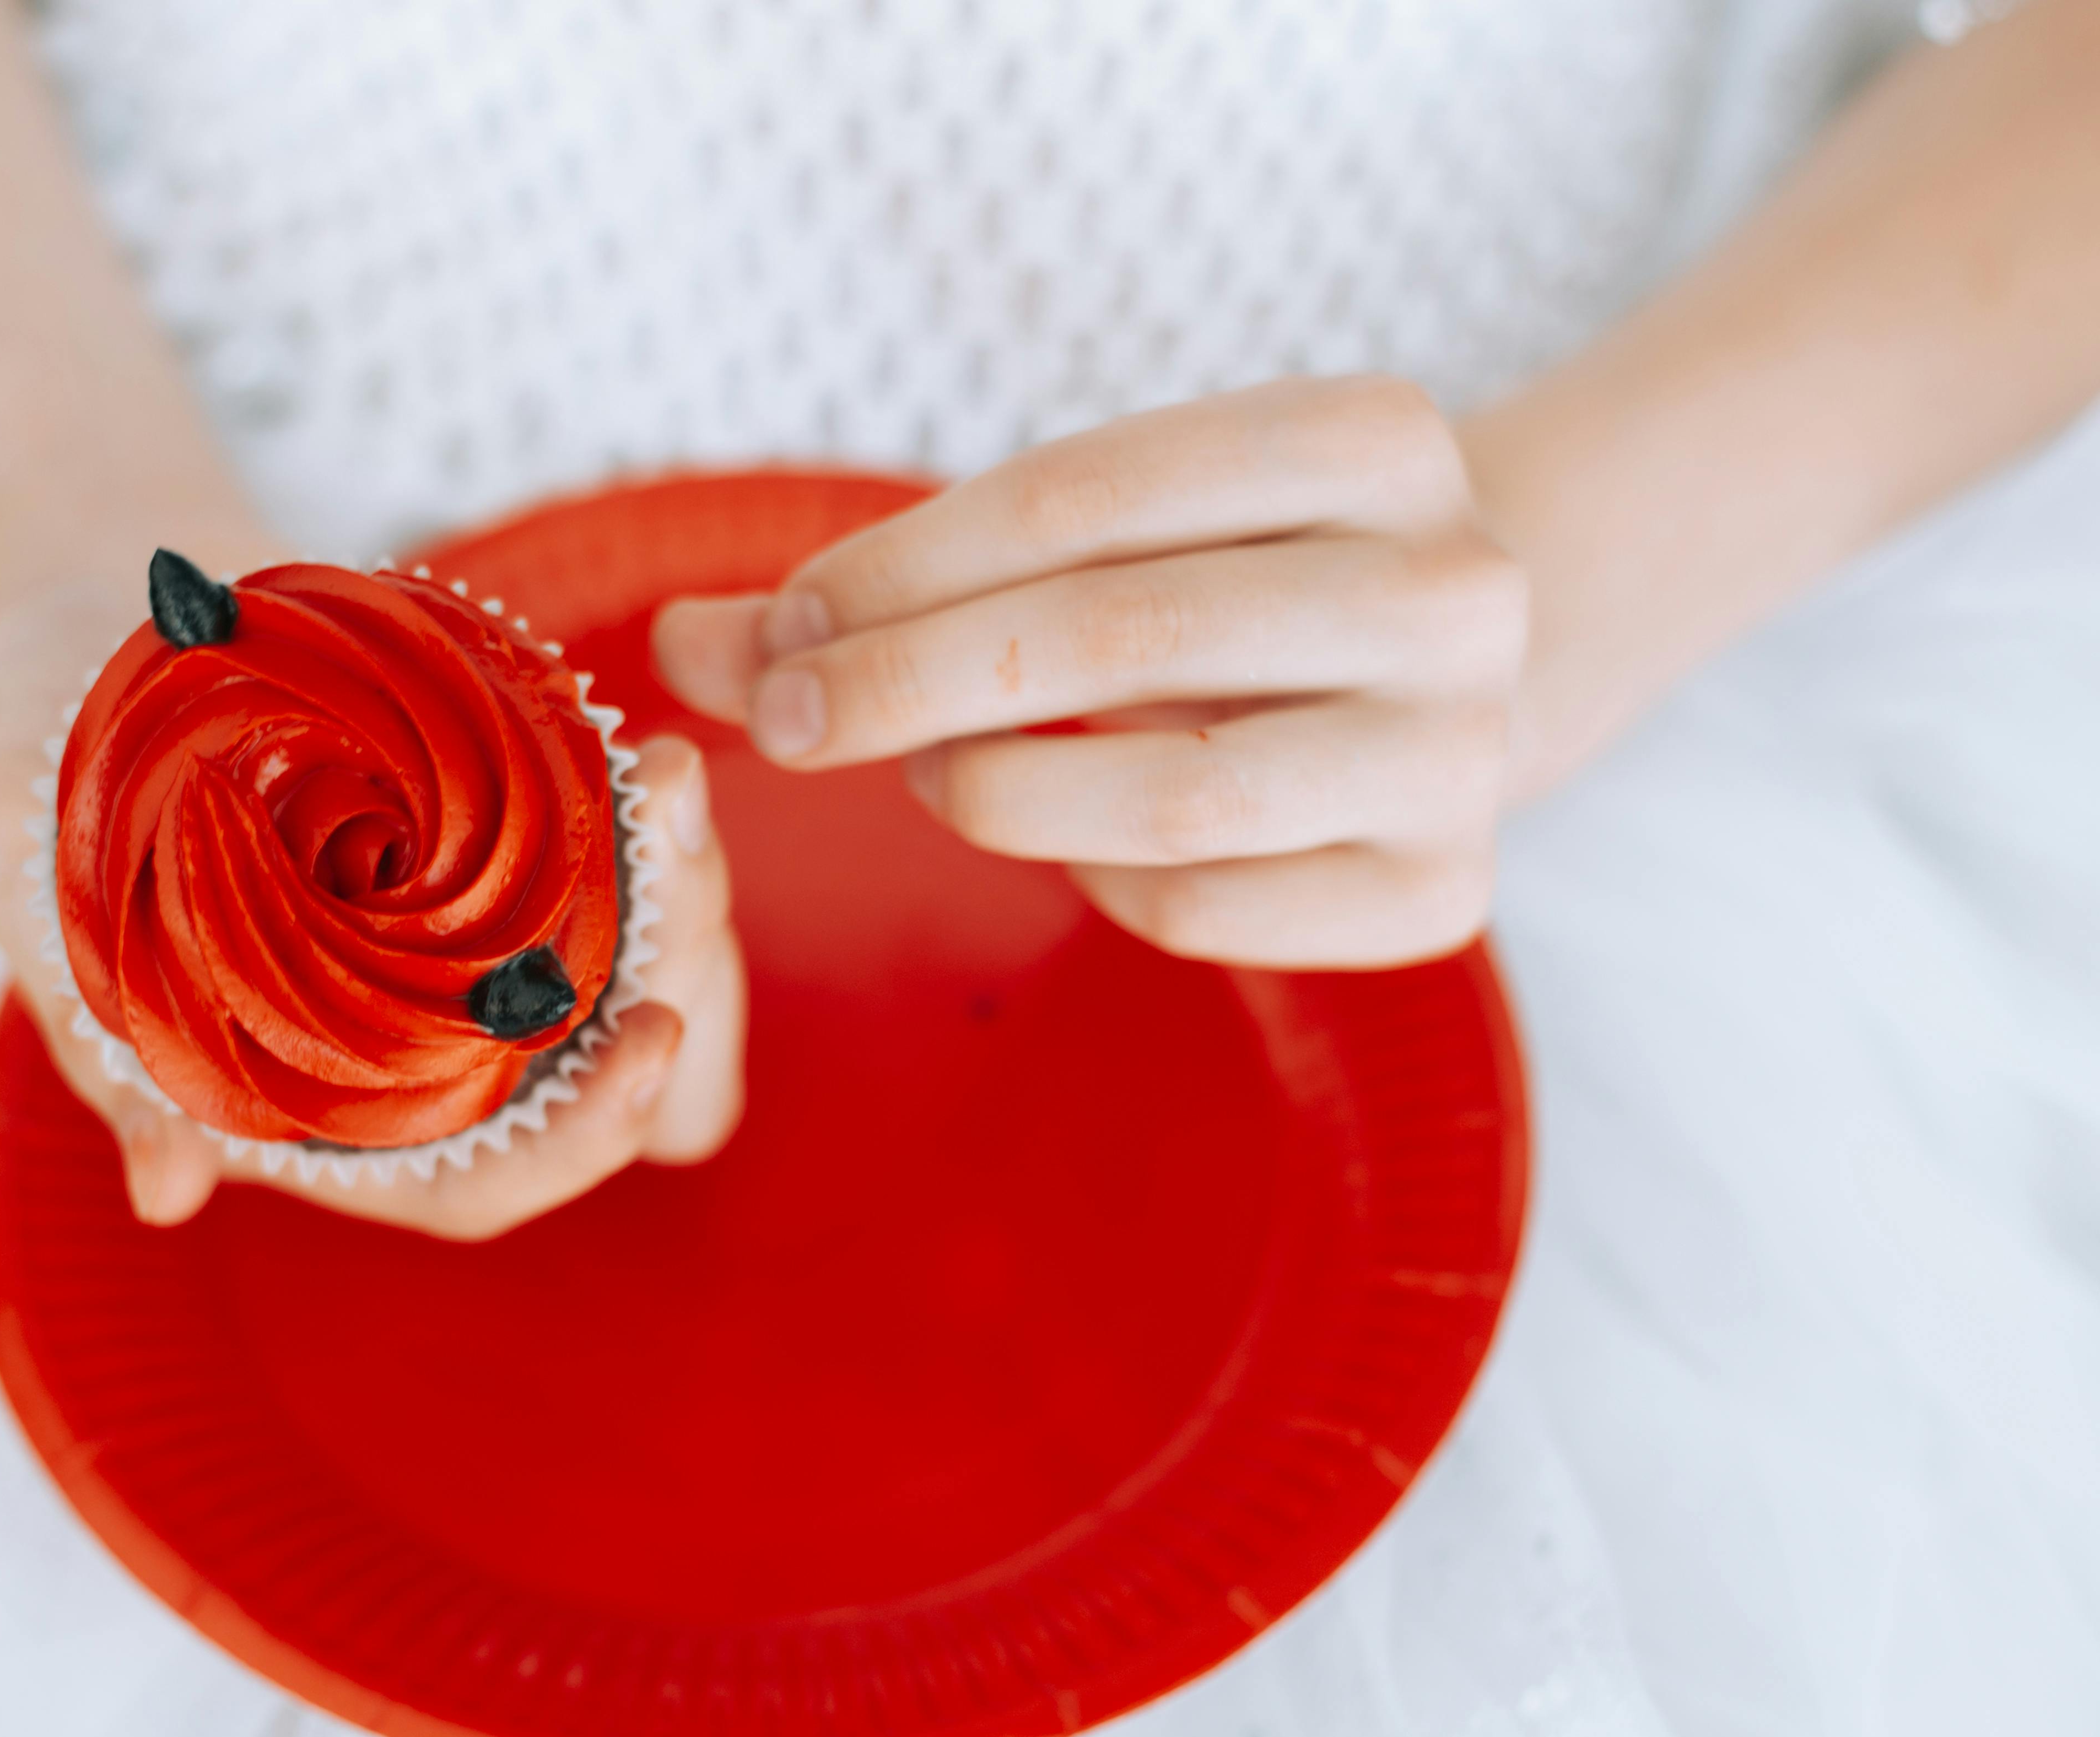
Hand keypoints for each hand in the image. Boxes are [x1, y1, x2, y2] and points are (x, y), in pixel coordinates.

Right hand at [0, 573, 742, 1237]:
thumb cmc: (35, 775)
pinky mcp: (497, 839)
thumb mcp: (37, 897)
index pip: (476, 1179)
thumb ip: (104, 1046)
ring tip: (675, 779)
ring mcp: (462, 940)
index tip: (649, 1034)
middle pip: (594, 1081)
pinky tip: (655, 753)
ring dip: (683, 895)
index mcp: (310, 1104)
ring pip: (630, 972)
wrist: (73, 627)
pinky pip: (616, 866)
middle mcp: (406, 1038)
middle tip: (690, 862)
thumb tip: (166, 1192)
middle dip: (677, 988)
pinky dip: (649, 826)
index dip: (575, 1142)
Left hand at [654, 377, 1526, 968]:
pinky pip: (1205, 905)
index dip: (904, 566)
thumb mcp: (1084, 535)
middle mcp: (1454, 584)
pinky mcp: (1437, 891)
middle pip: (1121, 635)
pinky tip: (1063, 833)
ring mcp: (1461, 747)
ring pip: (1171, 792)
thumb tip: (671, 643)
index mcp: (1379, 435)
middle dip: (912, 679)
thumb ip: (882, 590)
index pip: (1086, 494)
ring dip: (999, 789)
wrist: (1440, 671)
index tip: (784, 628)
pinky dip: (1092, 877)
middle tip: (792, 721)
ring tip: (931, 774)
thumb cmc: (1218, 578)